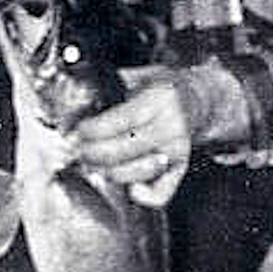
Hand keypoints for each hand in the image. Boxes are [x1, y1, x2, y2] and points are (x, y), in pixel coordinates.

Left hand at [68, 65, 191, 207]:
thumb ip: (112, 88)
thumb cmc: (161, 88)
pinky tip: (129, 188)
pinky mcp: (181, 167)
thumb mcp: (139, 75)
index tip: (78, 132)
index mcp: (160, 97)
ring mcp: (177, 149)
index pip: (121, 120)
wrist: (196, 99)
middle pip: (124, 150)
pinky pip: (161, 192)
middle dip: (92, 153)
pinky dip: (143, 196)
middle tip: (78, 149)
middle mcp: (172, 125)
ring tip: (93, 162)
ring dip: (108, 171)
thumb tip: (77, 109)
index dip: (93, 130)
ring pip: (135, 172)